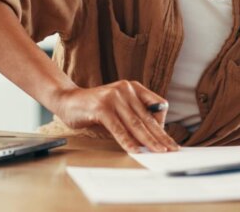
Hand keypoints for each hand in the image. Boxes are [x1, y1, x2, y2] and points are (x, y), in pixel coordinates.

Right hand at [49, 80, 179, 153]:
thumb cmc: (94, 107)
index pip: (158, 105)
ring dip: (149, 141)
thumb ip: (133, 116)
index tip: (166, 140)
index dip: (163, 124)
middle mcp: (126, 89)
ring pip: (136, 124)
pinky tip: (136, 150)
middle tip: (172, 149)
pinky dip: (128, 141)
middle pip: (148, 117)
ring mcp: (113, 98)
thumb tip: (152, 137)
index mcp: (133, 87)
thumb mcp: (118, 107)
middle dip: (161, 136)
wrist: (67, 100)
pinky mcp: (101, 108)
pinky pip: (119, 129)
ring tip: (159, 152)